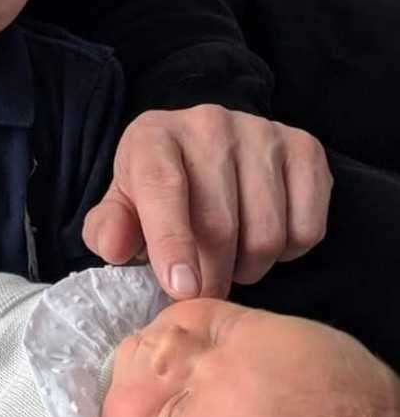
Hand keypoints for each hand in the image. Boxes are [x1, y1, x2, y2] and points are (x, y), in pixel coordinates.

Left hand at [82, 105, 331, 298]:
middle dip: (210, 274)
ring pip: (266, 232)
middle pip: (219, 223)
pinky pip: (307, 227)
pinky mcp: (304, 149)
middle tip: (203, 292)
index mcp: (153, 135)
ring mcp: (261, 132)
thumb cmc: (159, 186)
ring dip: (249, 267)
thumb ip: (109, 229)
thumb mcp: (123, 205)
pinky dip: (288, 252)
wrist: (204, 150)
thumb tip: (113, 248)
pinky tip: (263, 239)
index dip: (171, 242)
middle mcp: (208, 124)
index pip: (162, 188)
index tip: (182, 289)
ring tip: (230, 261)